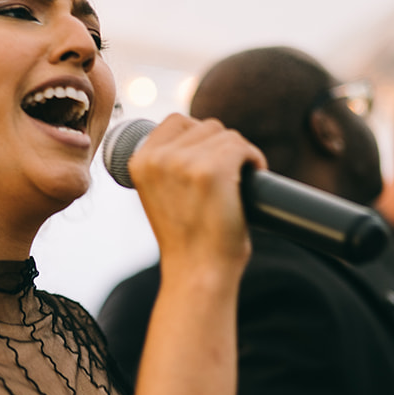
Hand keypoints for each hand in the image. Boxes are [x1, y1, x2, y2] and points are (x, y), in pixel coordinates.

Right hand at [127, 114, 265, 274]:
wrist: (198, 272)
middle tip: (227, 179)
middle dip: (221, 148)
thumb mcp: (163, 194)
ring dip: (238, 154)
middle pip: (205, 126)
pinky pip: (242, 146)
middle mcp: (158, 158)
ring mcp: (185, 162)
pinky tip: (252, 177)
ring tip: (237, 182)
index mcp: (139, 162)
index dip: (199, 138)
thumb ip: (171, 163)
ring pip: (226, 135)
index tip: (209, 163)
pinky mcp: (213, 170)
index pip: (176, 121)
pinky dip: (254, 160)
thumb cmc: (187, 239)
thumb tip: (202, 133)